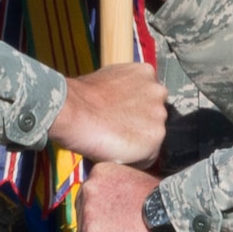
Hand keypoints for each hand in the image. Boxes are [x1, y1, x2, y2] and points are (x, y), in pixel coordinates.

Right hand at [48, 63, 167, 165]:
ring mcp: (159, 115)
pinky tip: (117, 152)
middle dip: (140, 123)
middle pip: (154, 115)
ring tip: (115, 142)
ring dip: (138, 141)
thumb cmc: (82, 97)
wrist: (73, 112)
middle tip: (118, 130)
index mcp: (146, 72)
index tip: (121, 115)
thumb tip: (123, 99)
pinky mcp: (155, 137)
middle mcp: (158, 91)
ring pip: (153, 136)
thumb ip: (125, 87)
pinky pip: (148, 156)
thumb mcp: (108, 78)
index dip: (135, 109)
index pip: (149, 96)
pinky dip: (135, 158)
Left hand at [77, 163, 169, 231]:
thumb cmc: (161, 200)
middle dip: (96, 228)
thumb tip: (112, 206)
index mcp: (100, 173)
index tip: (107, 222)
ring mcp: (89, 213)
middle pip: (83, 216)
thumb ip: (117, 189)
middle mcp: (89, 190)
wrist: (170, 215)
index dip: (98, 213)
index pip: (88, 197)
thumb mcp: (134, 180)